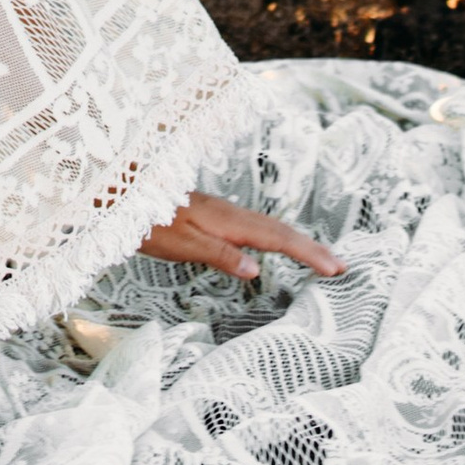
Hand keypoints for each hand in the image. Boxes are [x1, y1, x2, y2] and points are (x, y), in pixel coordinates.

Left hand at [138, 189, 344, 283]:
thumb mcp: (182, 244)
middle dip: (312, 248)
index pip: (278, 239)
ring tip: (321, 259)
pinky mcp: (215, 216)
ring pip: (269, 227)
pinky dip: (277, 238)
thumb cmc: (149, 222)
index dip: (309, 253)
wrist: (123, 194)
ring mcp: (224, 213)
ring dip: (297, 242)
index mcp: (228, 221)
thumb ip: (220, 255)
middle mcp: (231, 214)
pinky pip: (256, 227)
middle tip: (342, 267)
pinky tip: (277, 246)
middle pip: (280, 230)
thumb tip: (257, 270)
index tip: (336, 268)